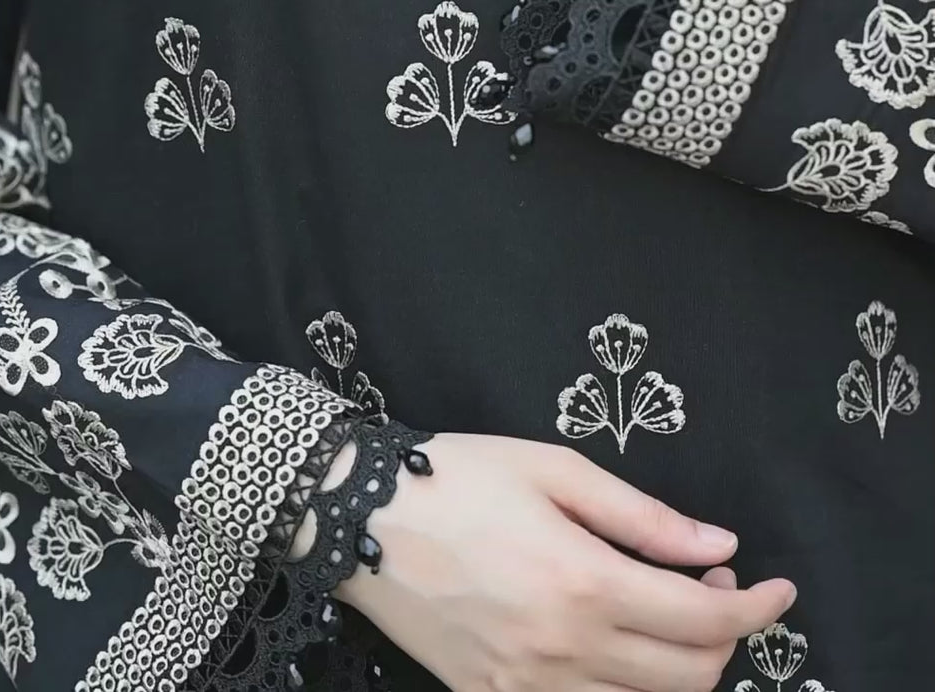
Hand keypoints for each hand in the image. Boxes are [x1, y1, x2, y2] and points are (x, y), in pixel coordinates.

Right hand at [332, 432, 794, 691]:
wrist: (363, 519)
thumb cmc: (462, 477)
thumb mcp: (556, 471)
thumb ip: (643, 516)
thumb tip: (719, 545)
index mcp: (585, 583)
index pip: (704, 621)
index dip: (755, 609)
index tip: (778, 587)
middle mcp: (566, 650)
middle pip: (687, 677)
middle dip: (724, 638)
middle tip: (711, 585)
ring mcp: (530, 689)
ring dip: (680, 671)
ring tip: (667, 614)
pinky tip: (618, 647)